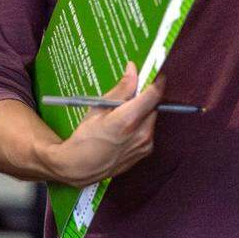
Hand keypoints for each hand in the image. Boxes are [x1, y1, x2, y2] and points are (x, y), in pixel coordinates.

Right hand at [44, 62, 163, 187]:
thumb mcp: (98, 108)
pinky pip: (149, 130)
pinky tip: (125, 130)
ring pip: (152, 117)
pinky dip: (141, 125)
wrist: (81, 167)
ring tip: (122, 118)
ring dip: (142, 112)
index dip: (157, 81)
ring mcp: (145, 144)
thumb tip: (133, 70)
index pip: (153, 94)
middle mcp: (141, 133)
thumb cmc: (85, 138)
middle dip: (144, 98)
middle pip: (153, 105)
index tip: (156, 74)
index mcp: (127, 121)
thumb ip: (121, 89)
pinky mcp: (147, 151)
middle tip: (129, 99)